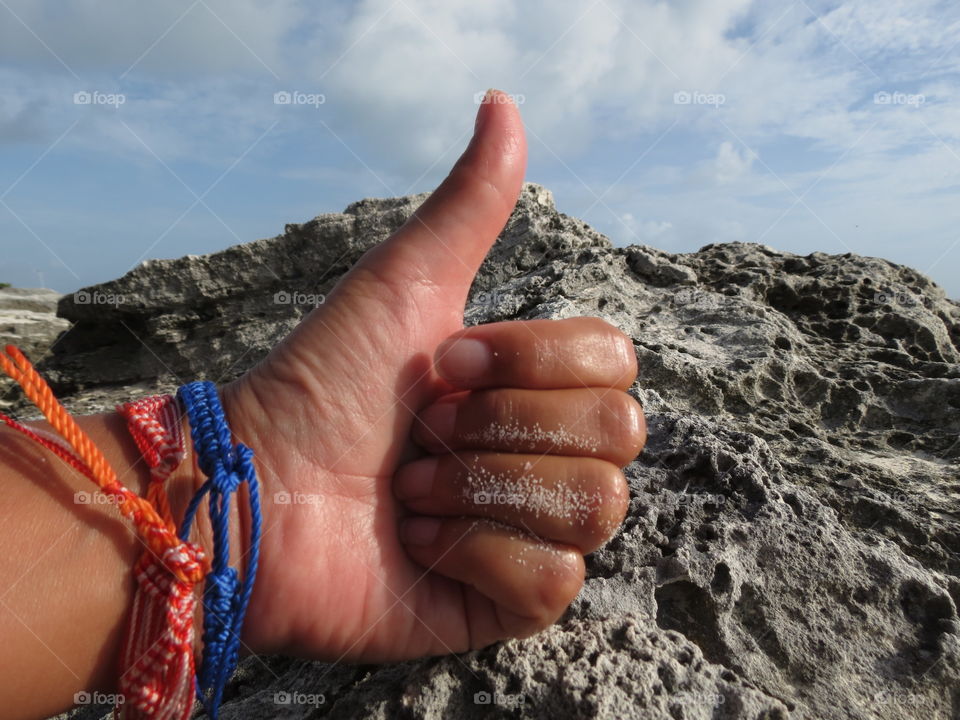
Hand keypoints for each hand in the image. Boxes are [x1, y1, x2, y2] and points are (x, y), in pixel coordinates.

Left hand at [219, 91, 645, 661]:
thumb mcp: (402, 284)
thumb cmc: (323, 385)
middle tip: (421, 431)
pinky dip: (478, 554)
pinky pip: (553, 582)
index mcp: (534, 387)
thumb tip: (503, 103)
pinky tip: (420, 544)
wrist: (254, 492)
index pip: (616, 364)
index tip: (442, 366)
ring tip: (410, 489)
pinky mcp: (505, 602)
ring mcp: (530, 532)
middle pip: (619, 436)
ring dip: (484, 488)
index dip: (532, 362)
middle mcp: (545, 455)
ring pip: (595, 509)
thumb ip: (467, 205)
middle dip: (503, 428)